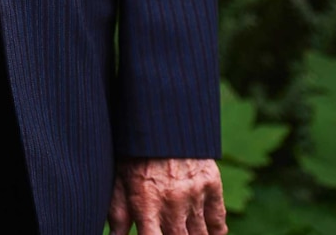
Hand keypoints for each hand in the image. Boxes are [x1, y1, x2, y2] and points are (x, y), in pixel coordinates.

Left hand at [108, 158, 226, 234]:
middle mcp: (172, 203)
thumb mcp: (119, 175)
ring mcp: (194, 194)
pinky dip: (215, 234)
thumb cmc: (134, 147)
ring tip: (182, 231)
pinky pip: (218, 222)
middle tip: (170, 230)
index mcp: (146, 203)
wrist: (160, 113)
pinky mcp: (211, 184)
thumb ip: (118, 212)